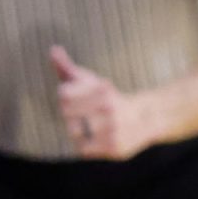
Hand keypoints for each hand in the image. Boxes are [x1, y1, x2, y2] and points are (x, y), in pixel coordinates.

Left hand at [51, 45, 157, 160]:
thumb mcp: (89, 79)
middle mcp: (109, 107)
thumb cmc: (106, 98)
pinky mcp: (114, 148)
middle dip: (71, 113)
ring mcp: (112, 129)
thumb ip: (67, 67)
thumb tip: (53, 49)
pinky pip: (83, 149)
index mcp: (101, 88)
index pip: (64, 94)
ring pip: (74, 132)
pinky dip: (84, 144)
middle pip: (66, 113)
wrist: (144, 119)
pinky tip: (95, 137)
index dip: (66, 95)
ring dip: (77, 129)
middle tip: (84, 112)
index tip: (76, 95)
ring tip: (90, 124)